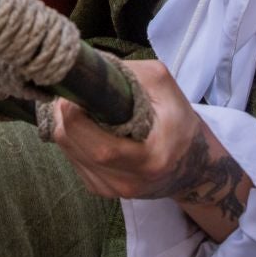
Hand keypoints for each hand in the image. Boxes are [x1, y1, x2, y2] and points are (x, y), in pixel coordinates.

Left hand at [48, 60, 252, 242]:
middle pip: (74, 145)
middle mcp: (129, 181)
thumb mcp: (166, 88)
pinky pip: (73, 160)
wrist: (191, 166)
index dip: (76, 116)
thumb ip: (130, 73)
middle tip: (70, 92)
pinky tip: (88, 128)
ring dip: (66, 125)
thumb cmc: (179, 123)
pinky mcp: (102, 190)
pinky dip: (73, 139)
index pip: (100, 146)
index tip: (71, 92)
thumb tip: (90, 66)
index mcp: (151, 159)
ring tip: (82, 108)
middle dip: (64, 114)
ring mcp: (113, 190)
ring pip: (68, 152)